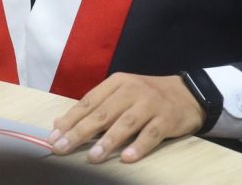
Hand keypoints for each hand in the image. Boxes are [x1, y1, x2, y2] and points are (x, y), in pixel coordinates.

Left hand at [49, 73, 204, 163]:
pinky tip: (127, 158)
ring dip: (108, 141)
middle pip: (103, 113)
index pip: (88, 102)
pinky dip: (139, 146)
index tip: (54, 137)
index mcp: (116, 83)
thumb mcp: (120, 94)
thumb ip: (95, 107)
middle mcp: (132, 90)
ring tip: (93, 157)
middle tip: (63, 147)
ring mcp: (150, 104)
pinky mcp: (167, 118)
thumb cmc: (147, 97)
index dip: (70, 120)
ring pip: (126, 123)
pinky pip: (151, 134)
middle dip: (80, 132)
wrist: (188, 93)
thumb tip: (60, 124)